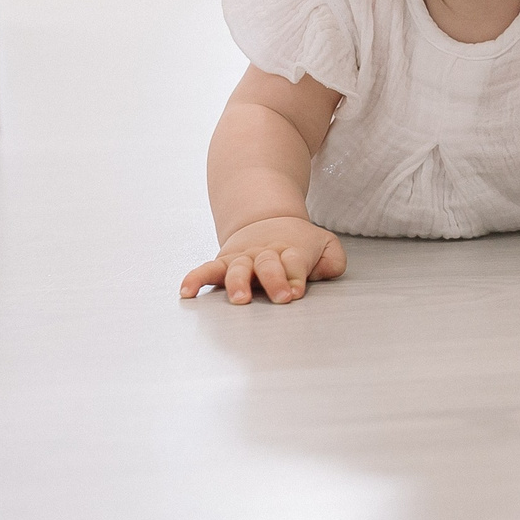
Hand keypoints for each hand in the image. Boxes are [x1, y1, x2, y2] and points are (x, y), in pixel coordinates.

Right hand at [180, 215, 347, 304]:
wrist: (267, 220)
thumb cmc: (300, 243)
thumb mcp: (325, 245)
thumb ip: (333, 260)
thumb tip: (323, 273)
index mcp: (291, 250)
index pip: (294, 262)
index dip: (296, 277)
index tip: (296, 292)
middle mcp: (264, 254)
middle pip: (268, 265)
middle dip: (274, 281)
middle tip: (281, 298)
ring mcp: (242, 259)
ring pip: (237, 269)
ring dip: (238, 283)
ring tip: (239, 299)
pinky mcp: (223, 263)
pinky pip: (207, 270)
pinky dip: (195, 279)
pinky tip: (187, 292)